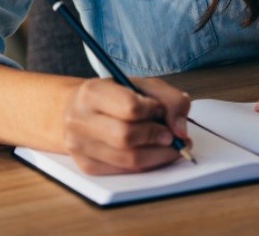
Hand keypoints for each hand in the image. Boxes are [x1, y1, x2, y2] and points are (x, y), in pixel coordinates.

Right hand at [62, 77, 191, 174]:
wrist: (77, 109)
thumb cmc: (115, 96)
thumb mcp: (144, 86)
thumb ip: (171, 100)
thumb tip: (181, 131)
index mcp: (92, 93)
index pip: (130, 107)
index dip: (153, 111)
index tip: (160, 110)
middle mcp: (79, 120)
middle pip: (127, 137)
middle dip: (157, 137)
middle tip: (171, 136)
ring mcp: (79, 146)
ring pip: (128, 159)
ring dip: (158, 155)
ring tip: (168, 145)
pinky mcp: (86, 165)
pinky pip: (124, 171)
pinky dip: (146, 164)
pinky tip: (152, 153)